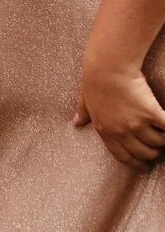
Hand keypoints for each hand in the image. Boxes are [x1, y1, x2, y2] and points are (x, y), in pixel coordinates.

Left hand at [76, 49, 164, 169]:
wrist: (108, 66)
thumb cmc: (95, 79)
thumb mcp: (85, 99)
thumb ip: (84, 113)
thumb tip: (76, 123)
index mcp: (104, 130)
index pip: (122, 156)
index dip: (135, 163)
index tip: (144, 165)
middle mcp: (121, 131)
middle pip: (143, 152)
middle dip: (152, 153)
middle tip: (157, 148)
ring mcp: (136, 123)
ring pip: (157, 142)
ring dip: (162, 140)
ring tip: (162, 134)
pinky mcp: (151, 113)